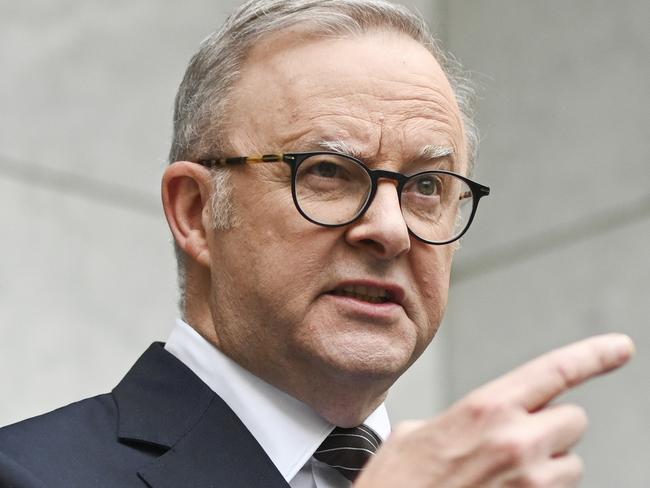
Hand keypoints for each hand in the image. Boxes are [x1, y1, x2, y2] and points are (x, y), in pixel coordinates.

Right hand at [355, 334, 634, 487]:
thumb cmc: (399, 483)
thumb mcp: (417, 433)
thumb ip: (459, 420)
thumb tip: (470, 425)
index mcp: (486, 409)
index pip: (555, 371)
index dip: (593, 355)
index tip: (620, 347)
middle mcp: (516, 441)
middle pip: (574, 418)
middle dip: (552, 424)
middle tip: (518, 438)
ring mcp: (530, 481)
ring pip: (571, 462)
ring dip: (548, 462)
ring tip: (506, 473)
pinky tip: (503, 487)